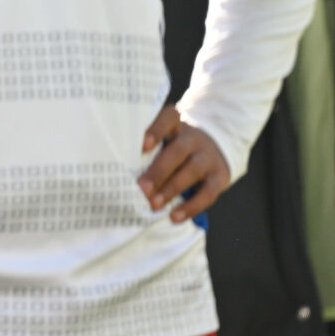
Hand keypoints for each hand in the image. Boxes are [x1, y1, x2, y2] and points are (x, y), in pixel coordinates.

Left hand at [139, 105, 230, 220]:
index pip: (168, 118)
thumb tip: (115, 172)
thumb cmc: (172, 146)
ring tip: (153, 205)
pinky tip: (175, 217)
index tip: (142, 145)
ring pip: (192, 171)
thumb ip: (145, 149)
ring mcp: (208, 157)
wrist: (213, 147)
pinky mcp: (220, 177)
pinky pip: (207, 193)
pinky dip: (191, 206)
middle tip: (141, 188)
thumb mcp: (163, 139)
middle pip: (177, 151)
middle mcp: (193, 138)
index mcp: (175, 125)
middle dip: (158, 171)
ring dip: (171, 189)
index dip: (156, 129)